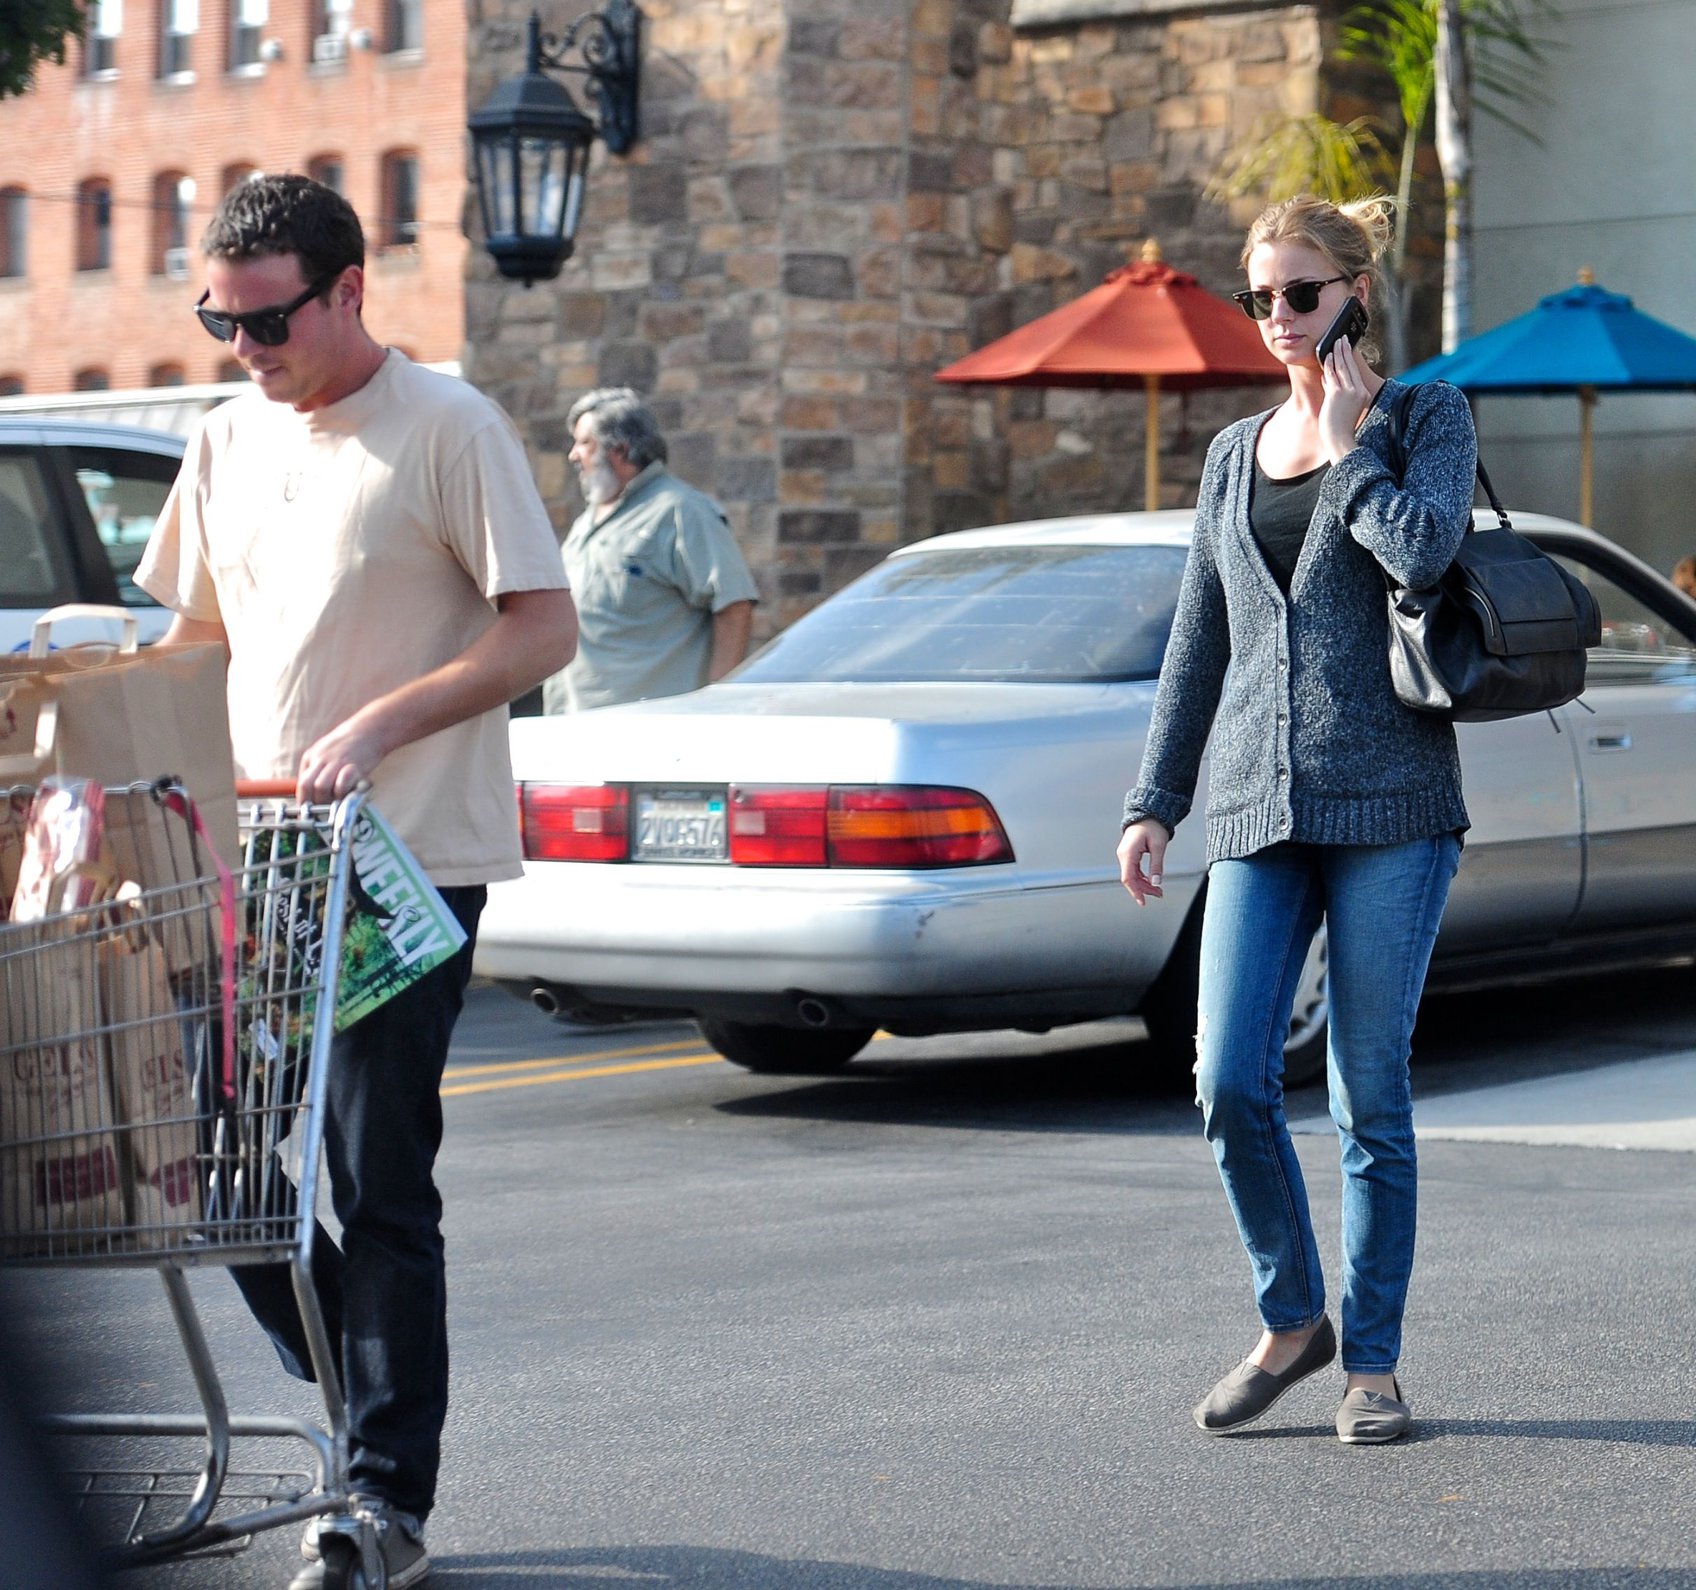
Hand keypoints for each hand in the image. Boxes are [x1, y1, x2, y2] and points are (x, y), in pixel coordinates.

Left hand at [294, 715, 387, 803]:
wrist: (370, 730)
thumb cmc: (350, 743)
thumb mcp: (325, 752)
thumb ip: (317, 769)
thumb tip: (312, 792)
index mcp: (312, 756)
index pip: (301, 784)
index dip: (304, 801)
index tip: (309, 812)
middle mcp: (321, 759)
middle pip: (307, 786)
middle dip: (314, 802)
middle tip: (323, 810)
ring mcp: (337, 762)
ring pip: (321, 787)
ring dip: (328, 800)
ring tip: (336, 803)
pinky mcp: (353, 766)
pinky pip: (341, 784)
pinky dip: (343, 794)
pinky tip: (348, 795)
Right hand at [1117, 819, 1168, 906]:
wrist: (1148, 814)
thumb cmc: (1152, 825)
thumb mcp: (1158, 846)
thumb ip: (1156, 865)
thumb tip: (1156, 882)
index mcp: (1128, 853)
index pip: (1128, 878)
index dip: (1135, 892)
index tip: (1142, 901)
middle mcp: (1123, 855)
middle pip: (1130, 879)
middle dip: (1144, 889)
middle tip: (1158, 894)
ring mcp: (1125, 855)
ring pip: (1132, 876)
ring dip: (1144, 884)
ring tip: (1157, 890)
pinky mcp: (1129, 854)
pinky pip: (1134, 870)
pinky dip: (1142, 878)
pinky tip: (1151, 881)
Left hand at [1318, 333, 1371, 462]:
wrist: (1339, 439)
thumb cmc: (1338, 426)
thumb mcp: (1339, 406)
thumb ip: (1333, 390)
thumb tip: (1325, 377)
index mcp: (1362, 393)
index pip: (1354, 371)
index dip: (1349, 358)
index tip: (1346, 347)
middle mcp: (1358, 390)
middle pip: (1350, 365)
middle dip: (1345, 350)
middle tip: (1342, 338)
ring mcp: (1348, 391)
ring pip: (1342, 367)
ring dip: (1337, 352)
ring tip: (1335, 342)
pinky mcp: (1337, 394)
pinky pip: (1332, 374)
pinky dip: (1328, 363)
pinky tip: (1326, 356)